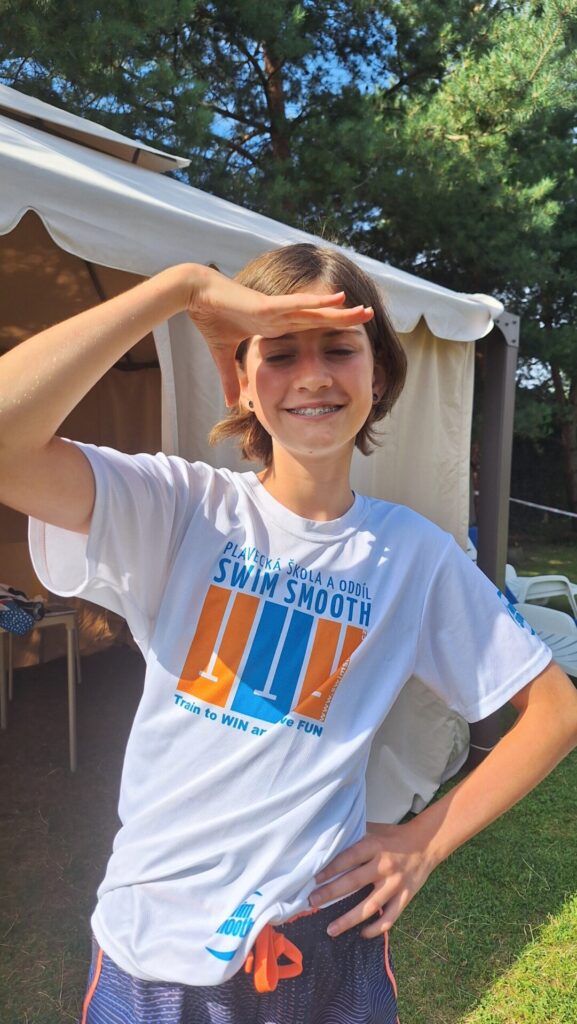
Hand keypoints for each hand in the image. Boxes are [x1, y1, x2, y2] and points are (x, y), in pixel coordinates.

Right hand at [183, 265, 373, 405]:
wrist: (195, 296)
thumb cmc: (210, 318)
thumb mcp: (223, 356)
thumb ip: (230, 378)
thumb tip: (231, 403)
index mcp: (274, 326)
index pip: (309, 329)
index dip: (330, 330)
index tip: (351, 335)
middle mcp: (281, 316)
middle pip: (320, 319)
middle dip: (345, 319)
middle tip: (370, 317)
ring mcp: (276, 310)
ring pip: (316, 311)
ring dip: (340, 311)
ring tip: (364, 310)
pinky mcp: (268, 306)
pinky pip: (298, 305)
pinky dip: (318, 303)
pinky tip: (338, 300)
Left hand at [308, 822, 437, 938]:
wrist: (426, 843)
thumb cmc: (394, 836)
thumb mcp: (374, 829)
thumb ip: (354, 835)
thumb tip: (328, 841)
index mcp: (374, 846)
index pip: (347, 858)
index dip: (330, 869)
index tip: (314, 879)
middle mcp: (384, 866)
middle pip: (353, 882)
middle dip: (330, 893)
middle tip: (312, 902)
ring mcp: (395, 884)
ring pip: (370, 906)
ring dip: (349, 920)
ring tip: (331, 929)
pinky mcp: (405, 897)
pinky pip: (389, 918)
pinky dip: (376, 929)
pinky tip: (362, 933)